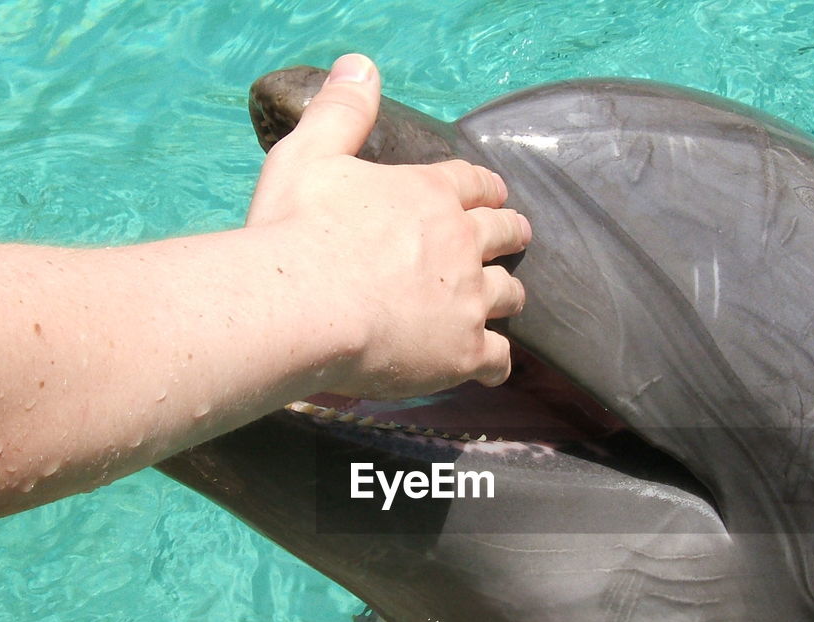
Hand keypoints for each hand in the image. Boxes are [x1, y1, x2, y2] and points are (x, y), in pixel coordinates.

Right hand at [245, 54, 529, 397]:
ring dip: (508, 294)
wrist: (302, 307)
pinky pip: (500, 359)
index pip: (472, 183)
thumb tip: (361, 64)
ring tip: (504, 299)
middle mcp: (461, 244)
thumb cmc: (298, 231)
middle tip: (515, 236)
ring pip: (510, 294)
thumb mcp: (309, 155)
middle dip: (511, 233)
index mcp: (429, 194)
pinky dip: (496, 361)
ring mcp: (469, 301)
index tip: (493, 194)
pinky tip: (490, 364)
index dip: (484, 188)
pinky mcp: (465, 353)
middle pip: (504, 234)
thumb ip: (342, 111)